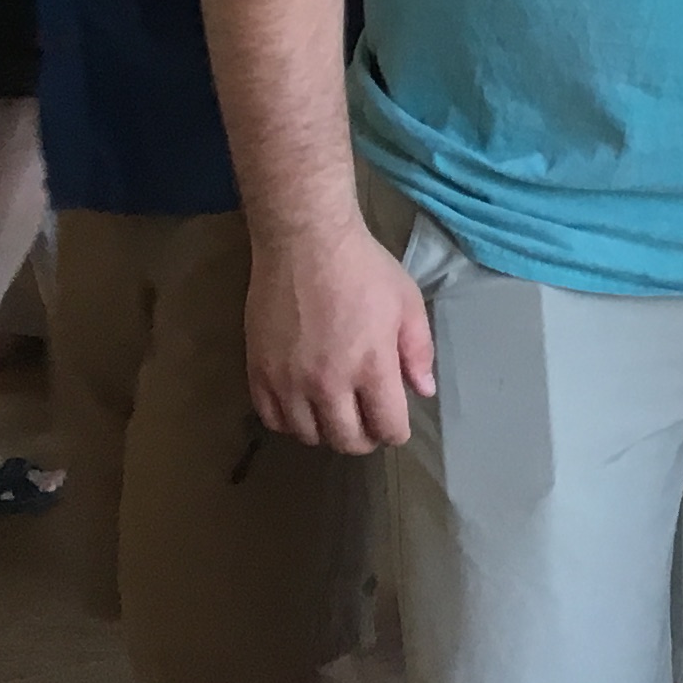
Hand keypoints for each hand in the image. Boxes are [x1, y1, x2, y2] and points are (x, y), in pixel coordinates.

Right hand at [245, 221, 435, 452]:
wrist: (306, 242)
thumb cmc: (364, 270)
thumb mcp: (407, 304)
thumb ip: (418, 351)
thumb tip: (423, 391)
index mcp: (371, 367)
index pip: (387, 427)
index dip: (396, 432)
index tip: (395, 424)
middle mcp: (328, 383)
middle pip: (346, 440)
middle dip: (364, 438)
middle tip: (368, 422)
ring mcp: (288, 380)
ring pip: (308, 435)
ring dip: (326, 431)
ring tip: (335, 413)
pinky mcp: (258, 371)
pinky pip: (272, 419)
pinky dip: (290, 421)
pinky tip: (302, 406)